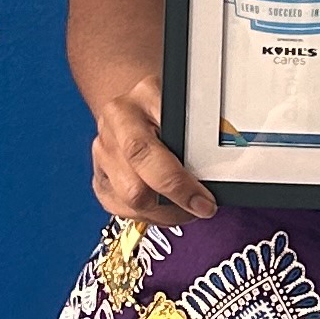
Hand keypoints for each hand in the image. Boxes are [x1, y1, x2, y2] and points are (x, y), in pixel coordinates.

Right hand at [90, 74, 215, 229]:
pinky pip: (124, 211)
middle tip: (201, 208)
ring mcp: (102, 157)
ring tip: (187, 207)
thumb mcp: (184, 103)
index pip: (145, 152)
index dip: (176, 184)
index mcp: (130, 107)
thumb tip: (218, 164)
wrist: (136, 104)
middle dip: (174, 207)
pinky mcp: (101, 180)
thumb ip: (196, 129)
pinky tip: (166, 206)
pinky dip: (151, 216)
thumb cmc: (164, 104)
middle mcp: (111, 131)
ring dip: (165, 213)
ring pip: (131, 204)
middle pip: (135, 189)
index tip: (204, 201)